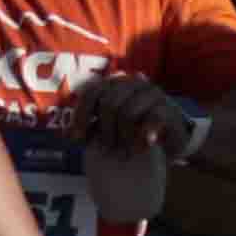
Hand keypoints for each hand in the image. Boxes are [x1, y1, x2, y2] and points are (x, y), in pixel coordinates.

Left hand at [71, 74, 203, 159]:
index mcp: (115, 84)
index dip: (81, 115)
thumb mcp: (110, 127)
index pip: (91, 92)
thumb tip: (65, 134)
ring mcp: (152, 94)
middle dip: (104, 130)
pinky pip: (153, 118)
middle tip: (107, 150)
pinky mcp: (168, 108)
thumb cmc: (134, 130)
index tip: (77, 139)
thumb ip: (92, 126)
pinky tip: (143, 146)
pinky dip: (145, 134)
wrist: (170, 136)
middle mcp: (132, 83)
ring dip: (123, 136)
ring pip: (128, 111)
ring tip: (125, 152)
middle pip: (109, 102)